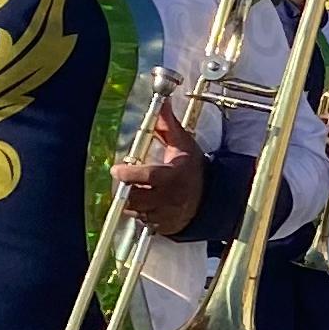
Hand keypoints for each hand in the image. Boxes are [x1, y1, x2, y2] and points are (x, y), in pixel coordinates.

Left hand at [114, 102, 206, 237]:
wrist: (211, 198)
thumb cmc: (192, 169)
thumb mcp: (183, 145)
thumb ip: (167, 126)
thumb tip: (162, 103)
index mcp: (175, 176)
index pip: (149, 177)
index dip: (130, 174)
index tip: (116, 169)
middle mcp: (171, 198)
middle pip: (137, 197)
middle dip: (125, 188)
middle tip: (122, 179)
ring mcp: (167, 215)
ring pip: (136, 211)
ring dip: (130, 201)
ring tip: (134, 189)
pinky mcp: (163, 226)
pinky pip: (142, 221)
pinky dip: (138, 212)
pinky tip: (144, 202)